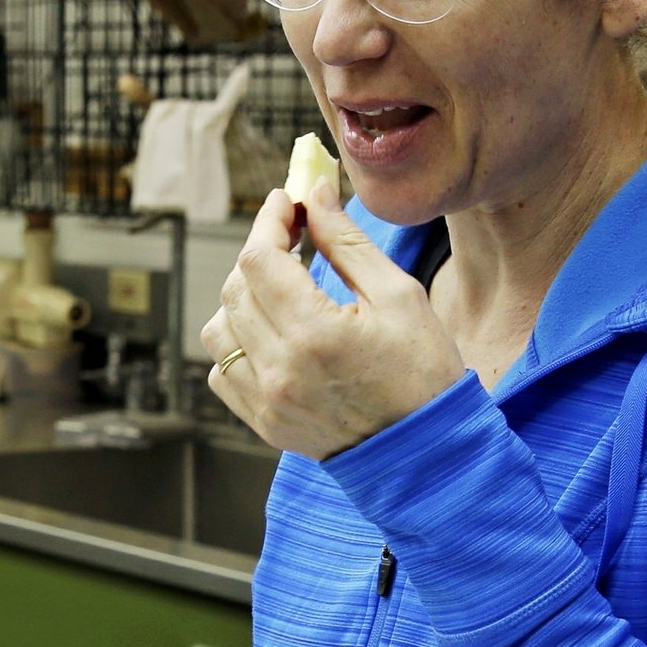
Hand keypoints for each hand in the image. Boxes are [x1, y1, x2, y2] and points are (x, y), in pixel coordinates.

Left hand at [201, 178, 466, 458]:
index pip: (259, 259)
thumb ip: (347, 242)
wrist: (427, 453)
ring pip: (220, 329)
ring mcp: (266, 401)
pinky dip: (237, 343)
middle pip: (236, 289)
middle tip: (290, 236)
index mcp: (315, 334)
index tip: (286, 202)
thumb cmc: (424, 373)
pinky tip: (272, 332)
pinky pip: (223, 371)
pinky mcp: (263, 422)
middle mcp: (280, 370)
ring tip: (280, 287)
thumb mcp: (398, 296)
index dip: (268, 221)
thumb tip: (314, 194)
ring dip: (242, 298)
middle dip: (259, 253)